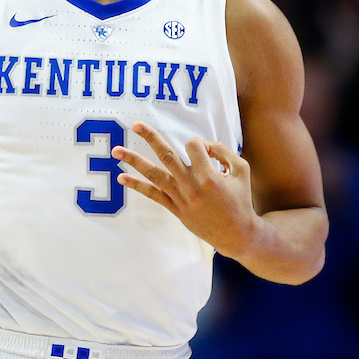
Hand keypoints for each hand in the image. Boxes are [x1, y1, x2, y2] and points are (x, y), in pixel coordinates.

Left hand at [112, 121, 259, 256]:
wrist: (236, 234)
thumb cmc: (240, 200)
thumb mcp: (242, 170)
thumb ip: (225, 151)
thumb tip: (205, 144)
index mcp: (210, 176)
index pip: (194, 146)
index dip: (200, 143)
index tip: (207, 152)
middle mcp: (191, 186)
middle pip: (167, 155)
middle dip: (150, 137)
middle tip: (135, 124)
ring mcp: (181, 198)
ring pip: (154, 174)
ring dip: (134, 161)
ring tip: (116, 150)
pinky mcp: (175, 208)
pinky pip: (152, 195)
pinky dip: (137, 186)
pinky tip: (121, 178)